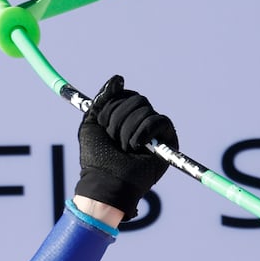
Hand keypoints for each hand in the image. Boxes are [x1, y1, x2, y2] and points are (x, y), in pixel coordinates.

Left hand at [74, 75, 176, 219]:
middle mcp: (141, 122)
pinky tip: (136, 147)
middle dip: (118, 120)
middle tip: (113, 140)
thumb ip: (102, 100)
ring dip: (127, 131)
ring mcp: (155, 131)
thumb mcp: (91, 124)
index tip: (103, 125)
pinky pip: (160, 121)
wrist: (105, 181)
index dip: (111, 108)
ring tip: (124, 149)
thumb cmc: (96, 158)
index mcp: (124, 117)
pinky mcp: (168, 140)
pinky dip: (143, 133)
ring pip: (145, 110)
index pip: (124, 95)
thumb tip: (118, 78)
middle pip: (136, 99)